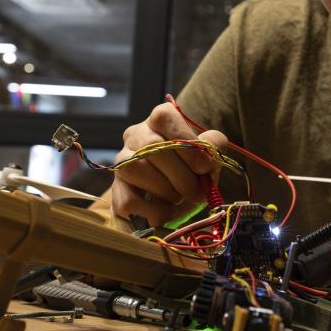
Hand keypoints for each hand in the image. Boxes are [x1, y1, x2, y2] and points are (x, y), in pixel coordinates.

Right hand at [110, 102, 227, 225]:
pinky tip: (167, 212)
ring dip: (164, 190)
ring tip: (179, 199)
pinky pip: (128, 200)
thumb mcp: (208, 154)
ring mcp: (122, 161)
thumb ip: (213, 144)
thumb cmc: (192, 169)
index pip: (164, 117)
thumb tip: (209, 149)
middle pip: (152, 146)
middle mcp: (136, 135)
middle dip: (181, 175)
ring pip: (134, 168)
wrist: (175, 197)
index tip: (204, 167)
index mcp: (159, 120)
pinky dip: (153, 211)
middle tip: (197, 193)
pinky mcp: (116, 189)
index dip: (186, 142)